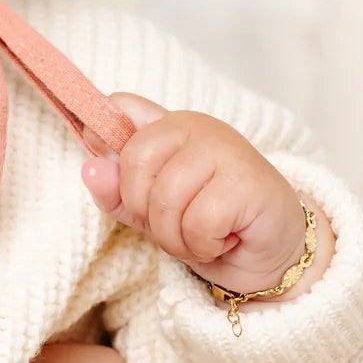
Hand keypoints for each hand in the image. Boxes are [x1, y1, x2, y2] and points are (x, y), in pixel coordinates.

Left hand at [81, 91, 332, 294]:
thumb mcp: (151, 212)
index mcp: (167, 126)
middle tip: (175, 225)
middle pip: (134, 164)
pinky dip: (203, 245)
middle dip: (145, 212)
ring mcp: (224, 148)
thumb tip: (91, 169)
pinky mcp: (247, 181)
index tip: (122, 179)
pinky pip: (198, 222)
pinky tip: (224, 240)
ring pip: (165, 198)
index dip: (106, 141)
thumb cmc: (209, 225)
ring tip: (201, 236)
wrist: (272, 254)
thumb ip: (118, 192)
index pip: (120, 109)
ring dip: (176, 237)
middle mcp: (195, 126)